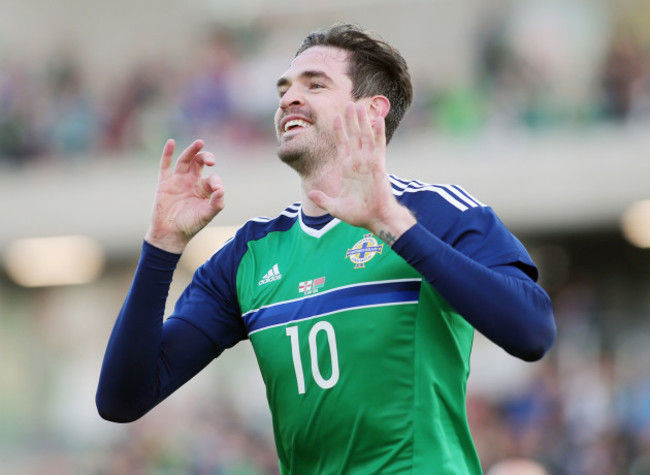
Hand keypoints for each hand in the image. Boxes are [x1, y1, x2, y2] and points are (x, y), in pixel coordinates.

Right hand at [145, 139, 224, 252]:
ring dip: (192, 151)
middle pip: (200, 163)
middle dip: (206, 158)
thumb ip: (216, 203)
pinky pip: (165, 165)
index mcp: (204, 189)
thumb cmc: (190, 225)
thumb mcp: (206, 215)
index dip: (215, 181)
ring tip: (200, 142)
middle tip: (211, 160)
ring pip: (185, 160)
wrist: (170, 234)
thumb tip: (222, 190)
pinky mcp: (164, 182)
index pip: (213, 179)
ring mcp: (178, 180)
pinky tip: (171, 142)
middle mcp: (192, 182)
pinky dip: (168, 153)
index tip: (216, 189)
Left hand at [308, 102, 414, 243]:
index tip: (335, 117)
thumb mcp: (335, 207)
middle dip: (350, 120)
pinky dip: (378, 132)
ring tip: (360, 106)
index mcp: (347, 169)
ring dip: (362, 121)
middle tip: (348, 103)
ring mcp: (369, 162)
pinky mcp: (379, 165)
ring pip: (365, 136)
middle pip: (353, 136)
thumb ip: (323, 199)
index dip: (338, 131)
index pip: (342, 145)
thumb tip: (311, 194)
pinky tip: (378, 119)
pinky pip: (379, 145)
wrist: (376, 219)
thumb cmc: (359, 215)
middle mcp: (358, 163)